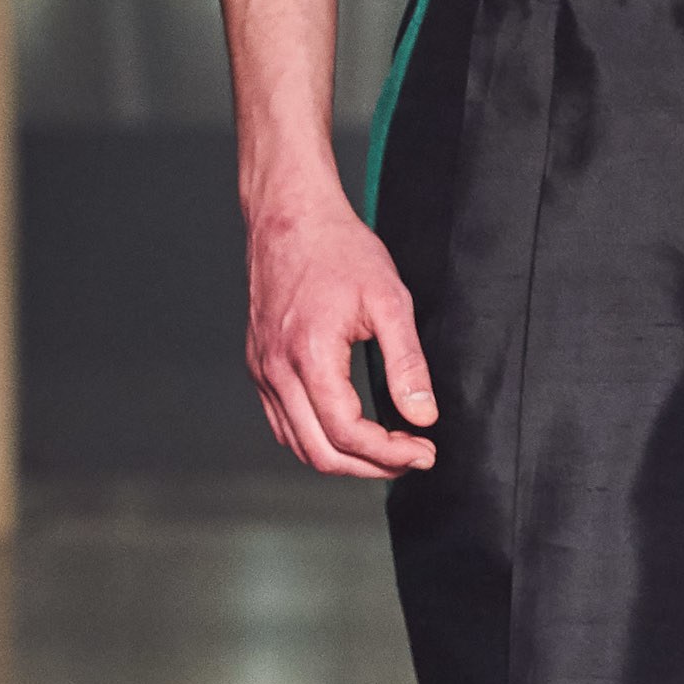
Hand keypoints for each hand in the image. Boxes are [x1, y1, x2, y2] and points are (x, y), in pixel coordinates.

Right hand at [242, 190, 437, 477]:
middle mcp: (277, 370)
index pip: (347, 433)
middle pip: (319, 452)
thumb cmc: (339, 250)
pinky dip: (316, 438)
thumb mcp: (389, 301)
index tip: (424, 450)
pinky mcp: (259, 364)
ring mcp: (262, 370)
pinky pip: (283, 422)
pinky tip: (348, 431)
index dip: (390, 454)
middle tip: (411, 458)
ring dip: (343, 458)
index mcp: (309, 356)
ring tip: (385, 451)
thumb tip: (423, 415)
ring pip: (297, 444)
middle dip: (370, 467)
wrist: (290, 217)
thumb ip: (407, 363)